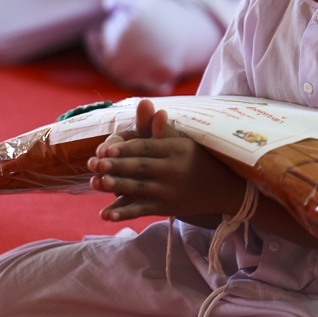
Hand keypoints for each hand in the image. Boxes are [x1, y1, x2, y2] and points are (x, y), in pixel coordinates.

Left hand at [88, 99, 246, 222]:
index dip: (125, 148)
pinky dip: (123, 212)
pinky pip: (142, 209)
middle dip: (115, 165)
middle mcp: (174, 169)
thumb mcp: (183, 139)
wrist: (223, 187)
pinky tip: (106, 213)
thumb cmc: (198, 157)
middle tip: (94, 163)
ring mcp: (170, 190)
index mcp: (177, 148)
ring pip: (139, 188)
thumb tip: (145, 102)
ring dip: (116, 185)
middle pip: (139, 167)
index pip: (146, 147)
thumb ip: (158, 125)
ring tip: (96, 182)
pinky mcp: (168, 207)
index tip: (105, 147)